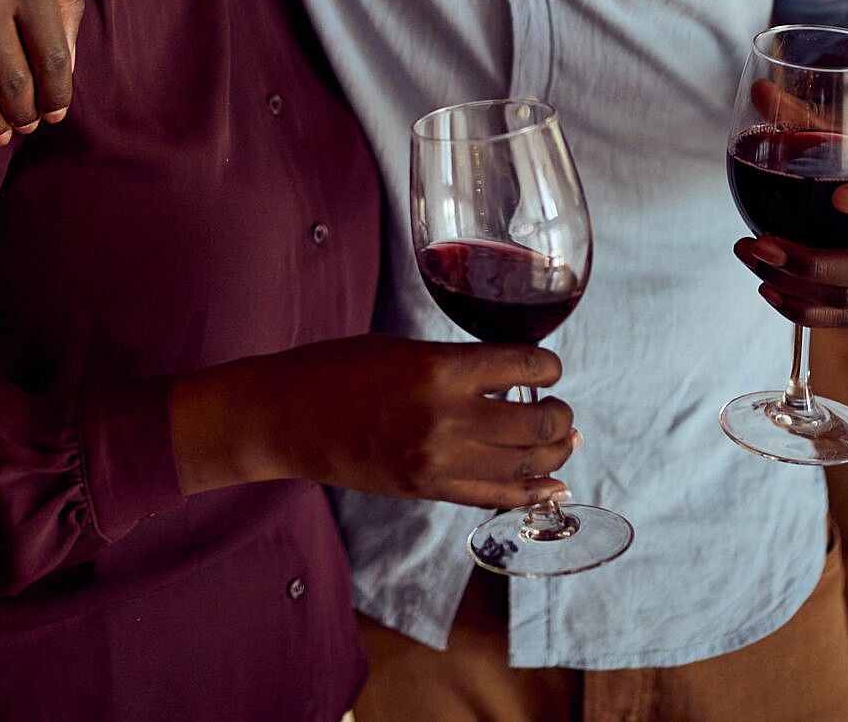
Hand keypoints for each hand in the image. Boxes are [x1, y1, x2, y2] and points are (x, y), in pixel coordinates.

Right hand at [173, 334, 576, 510]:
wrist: (286, 416)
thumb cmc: (336, 370)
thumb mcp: (402, 349)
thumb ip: (456, 364)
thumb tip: (510, 377)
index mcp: (439, 368)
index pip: (525, 366)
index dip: (549, 366)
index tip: (549, 368)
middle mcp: (447, 417)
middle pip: (537, 422)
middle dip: (560, 414)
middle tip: (558, 407)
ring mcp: (439, 460)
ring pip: (526, 464)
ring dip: (554, 452)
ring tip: (561, 441)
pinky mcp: (429, 488)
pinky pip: (497, 497)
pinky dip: (532, 492)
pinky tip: (552, 486)